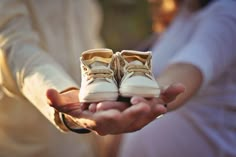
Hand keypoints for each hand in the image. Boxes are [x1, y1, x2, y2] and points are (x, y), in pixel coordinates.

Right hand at [46, 83, 184, 134]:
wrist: (99, 111)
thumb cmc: (85, 109)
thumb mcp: (72, 106)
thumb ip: (59, 102)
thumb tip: (46, 94)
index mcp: (103, 124)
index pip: (108, 124)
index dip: (114, 118)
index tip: (118, 111)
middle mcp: (119, 124)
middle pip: (130, 123)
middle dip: (138, 116)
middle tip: (148, 106)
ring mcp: (131, 118)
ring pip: (145, 117)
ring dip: (155, 111)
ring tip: (164, 103)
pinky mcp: (140, 110)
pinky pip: (154, 106)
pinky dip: (165, 99)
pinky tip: (176, 89)